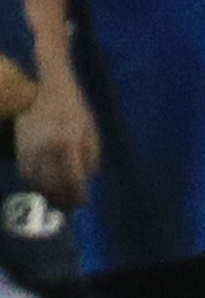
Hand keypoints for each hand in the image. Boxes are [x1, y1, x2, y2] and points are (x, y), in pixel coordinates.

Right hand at [15, 76, 99, 210]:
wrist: (51, 91)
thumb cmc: (77, 113)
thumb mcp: (92, 136)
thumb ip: (89, 161)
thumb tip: (83, 183)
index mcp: (67, 144)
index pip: (72, 180)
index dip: (78, 196)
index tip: (82, 203)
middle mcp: (45, 147)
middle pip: (52, 184)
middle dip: (62, 199)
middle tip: (70, 207)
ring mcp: (29, 147)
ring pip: (36, 181)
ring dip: (48, 194)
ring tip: (58, 200)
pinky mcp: (19, 145)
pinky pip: (25, 171)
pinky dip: (34, 182)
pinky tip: (44, 186)